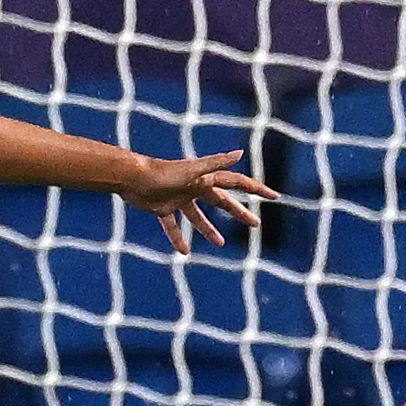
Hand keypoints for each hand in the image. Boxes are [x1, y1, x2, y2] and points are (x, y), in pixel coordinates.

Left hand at [125, 145, 272, 253]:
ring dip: (209, 229)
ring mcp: (178, 198)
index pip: (237, 183)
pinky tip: (184, 252)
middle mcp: (194, 187)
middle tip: (255, 224)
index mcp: (205, 179)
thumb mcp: (192, 170)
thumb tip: (239, 153)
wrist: (131, 178)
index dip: (256, 189)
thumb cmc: (162, 173)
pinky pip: (173, 226)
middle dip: (239, 212)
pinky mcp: (162, 208)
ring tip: (220, 243)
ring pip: (198, 216)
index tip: (274, 196)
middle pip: (222, 202)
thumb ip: (216, 163)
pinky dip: (178, 237)